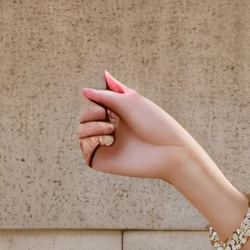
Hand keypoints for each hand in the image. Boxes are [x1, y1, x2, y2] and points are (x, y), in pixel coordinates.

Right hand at [77, 72, 203, 182]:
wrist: (168, 149)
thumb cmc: (155, 123)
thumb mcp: (130, 100)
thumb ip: (105, 94)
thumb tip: (83, 90)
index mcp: (118, 113)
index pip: (94, 102)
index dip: (93, 98)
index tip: (103, 97)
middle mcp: (110, 128)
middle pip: (84, 115)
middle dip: (91, 111)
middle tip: (104, 113)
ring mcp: (105, 144)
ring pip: (81, 130)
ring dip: (91, 125)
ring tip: (110, 128)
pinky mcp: (102, 159)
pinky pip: (84, 146)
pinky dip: (91, 137)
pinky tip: (107, 136)